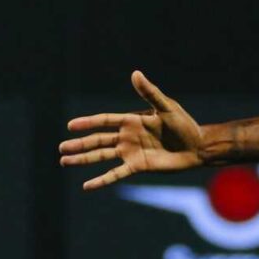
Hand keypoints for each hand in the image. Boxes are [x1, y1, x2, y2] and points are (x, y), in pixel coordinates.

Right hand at [60, 71, 205, 189]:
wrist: (197, 147)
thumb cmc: (184, 124)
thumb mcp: (167, 107)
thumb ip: (149, 92)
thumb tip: (135, 73)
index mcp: (132, 120)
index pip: (104, 121)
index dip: (88, 122)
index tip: (70, 125)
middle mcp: (128, 136)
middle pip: (98, 140)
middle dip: (79, 144)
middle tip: (61, 148)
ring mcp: (131, 152)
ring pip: (101, 156)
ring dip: (83, 159)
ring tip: (64, 161)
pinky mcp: (138, 167)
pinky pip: (116, 174)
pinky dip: (102, 180)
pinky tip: (87, 186)